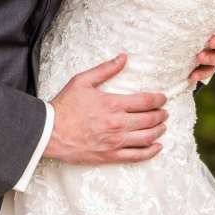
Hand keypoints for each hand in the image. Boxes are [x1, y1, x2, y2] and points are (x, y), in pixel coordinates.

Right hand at [45, 54, 166, 164]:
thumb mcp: (82, 81)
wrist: (49, 132)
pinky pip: (137, 156)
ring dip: (159, 131)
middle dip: (161, 115)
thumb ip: (105, 69)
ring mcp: (115, 141)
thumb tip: (123, 58)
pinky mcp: (110, 155)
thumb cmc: (64, 106)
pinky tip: (157, 147)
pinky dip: (151, 152)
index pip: (146, 101)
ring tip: (162, 127)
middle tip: (164, 112)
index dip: (159, 99)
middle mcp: (117, 124)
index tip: (163, 98)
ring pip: (147, 138)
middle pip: (150, 120)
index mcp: (112, 104)